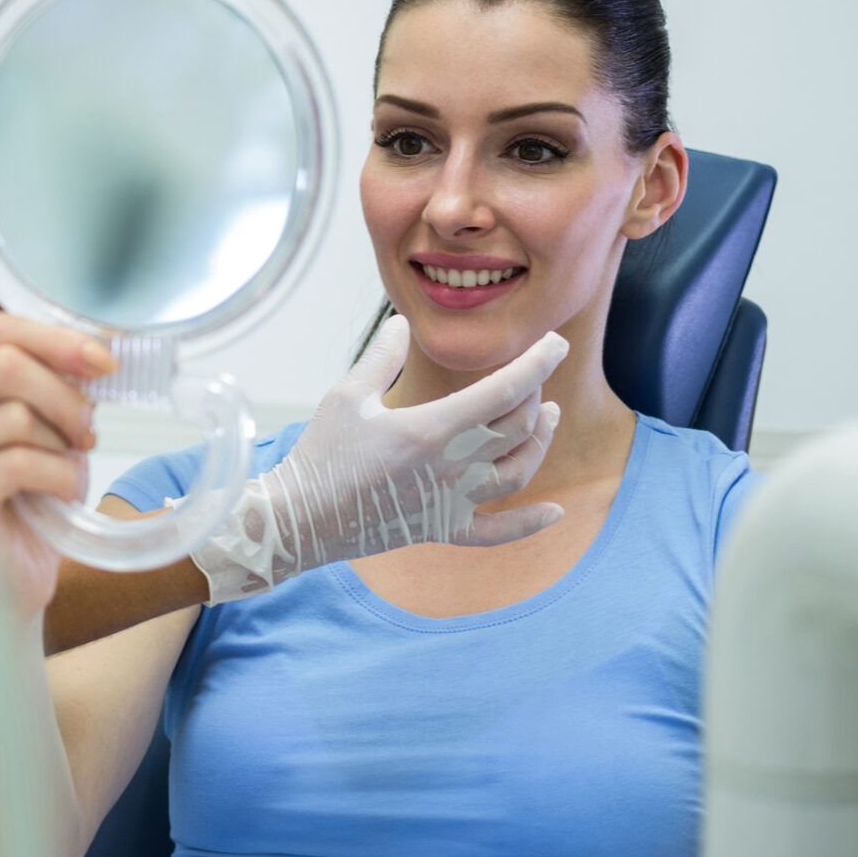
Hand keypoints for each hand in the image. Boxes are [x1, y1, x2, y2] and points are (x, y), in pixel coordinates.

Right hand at [0, 313, 114, 612]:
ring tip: (71, 472)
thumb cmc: (33, 497)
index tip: (105, 364)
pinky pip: (15, 464)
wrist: (16, 575)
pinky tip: (63, 495)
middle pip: (3, 363)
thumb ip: (59, 381)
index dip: (58, 340)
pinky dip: (57, 476)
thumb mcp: (51, 425)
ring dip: (63, 446)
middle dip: (64, 395)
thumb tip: (102, 347)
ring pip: (14, 416)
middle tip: (88, 432)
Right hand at [190, 316, 565, 603]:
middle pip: (517, 427)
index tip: (555, 343)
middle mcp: (452, 467)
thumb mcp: (347, 395)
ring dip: (540, 441)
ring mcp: (452, 503)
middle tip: (533, 376)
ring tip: (548, 417)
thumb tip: (401, 323)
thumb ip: (381, 357)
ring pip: (519, 471)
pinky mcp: (444, 529)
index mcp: (432, 428)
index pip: (505, 389)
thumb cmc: (321, 454)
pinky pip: (497, 533)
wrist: (301, 519)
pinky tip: (556, 513)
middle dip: (534, 394)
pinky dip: (530, 524)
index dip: (538, 363)